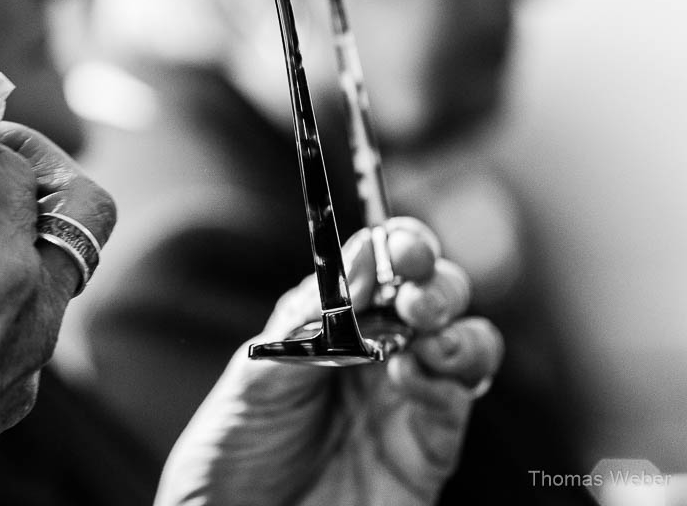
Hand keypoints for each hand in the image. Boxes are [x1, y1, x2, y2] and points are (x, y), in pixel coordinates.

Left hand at [156, 218, 502, 505]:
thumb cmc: (234, 448)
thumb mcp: (256, 373)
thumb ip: (307, 320)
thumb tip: (359, 257)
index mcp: (331, 326)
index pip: (378, 268)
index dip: (397, 247)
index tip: (398, 245)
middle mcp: (377, 355)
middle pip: (432, 296)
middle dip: (434, 280)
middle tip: (414, 287)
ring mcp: (405, 401)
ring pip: (464, 344)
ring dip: (456, 326)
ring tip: (425, 327)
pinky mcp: (426, 452)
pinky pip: (455, 406)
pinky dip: (448, 381)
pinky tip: (416, 374)